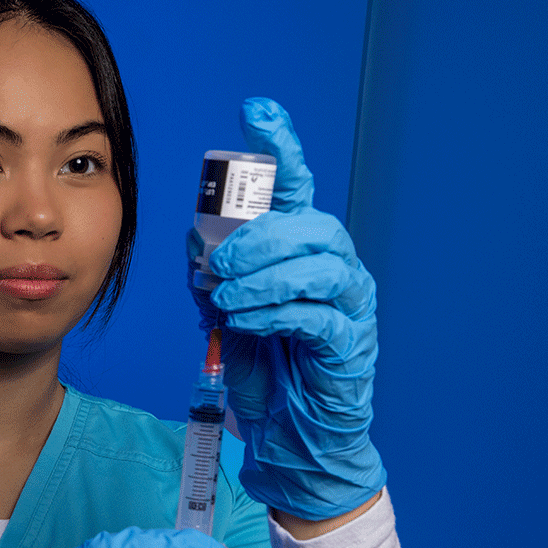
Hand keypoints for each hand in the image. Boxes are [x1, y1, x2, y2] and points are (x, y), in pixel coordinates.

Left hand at [190, 97, 385, 519]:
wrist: (289, 436)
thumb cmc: (265, 367)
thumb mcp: (226, 310)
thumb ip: (213, 271)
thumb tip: (197, 244)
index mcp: (299, 247)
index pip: (294, 186)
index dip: (280, 145)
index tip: (256, 110)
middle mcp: (332, 264)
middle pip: (309, 222)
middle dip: (258, 236)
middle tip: (216, 262)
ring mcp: (349, 302)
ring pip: (318, 263)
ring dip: (262, 276)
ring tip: (226, 298)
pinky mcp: (351, 342)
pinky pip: (318, 313)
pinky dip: (276, 312)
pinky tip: (246, 320)